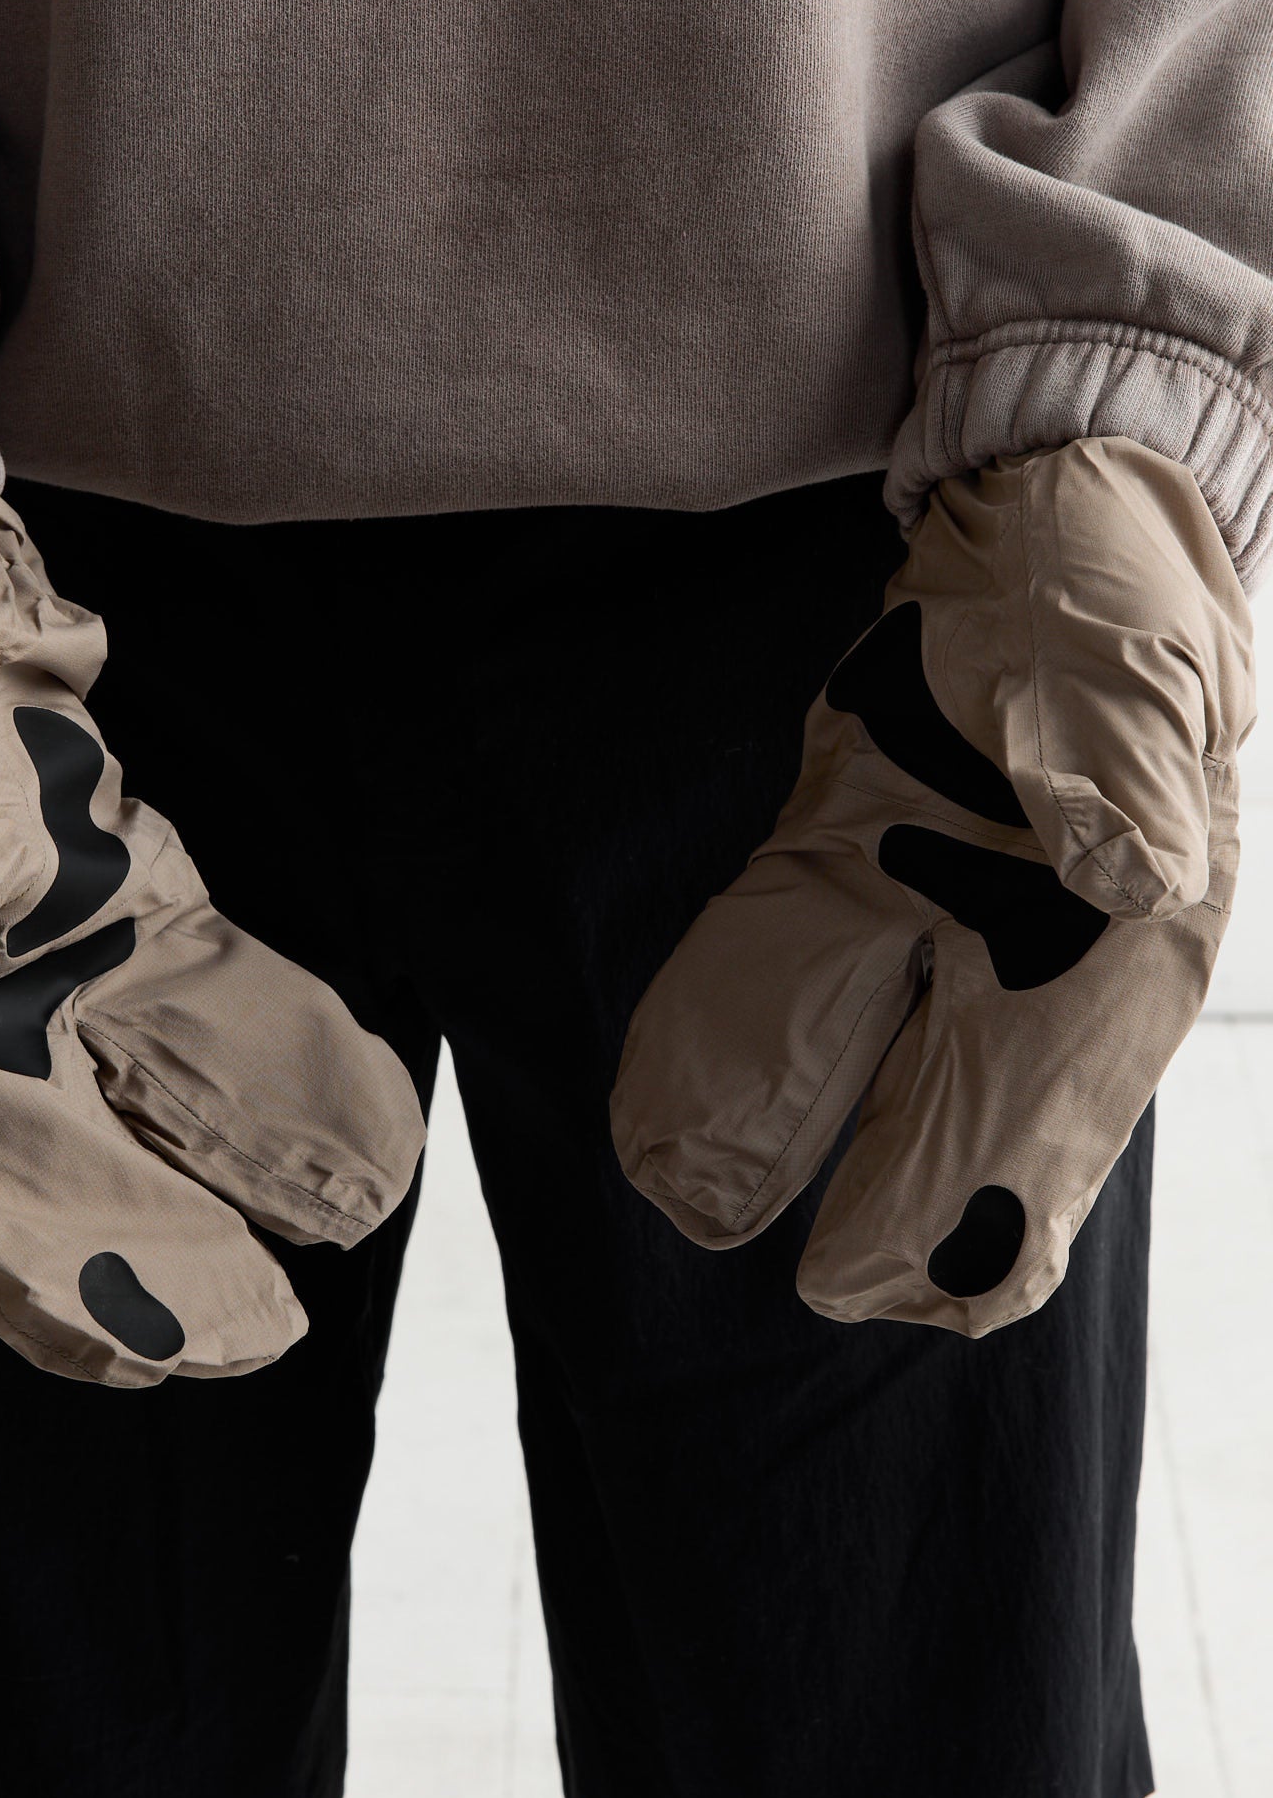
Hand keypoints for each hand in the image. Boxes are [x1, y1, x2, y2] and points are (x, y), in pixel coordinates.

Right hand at [0, 464, 425, 1383]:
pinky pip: (221, 994)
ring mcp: (70, 966)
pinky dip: (283, 1047)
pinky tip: (358, 1094)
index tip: (147, 1358)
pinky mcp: (136, 903)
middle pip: (94, 1170)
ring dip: (254, 1160)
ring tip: (350, 1216)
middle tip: (274, 1329)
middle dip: (180, 1255)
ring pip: (174, 1091)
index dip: (63, 1288)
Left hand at [610, 436, 1254, 1335]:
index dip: (954, 1209)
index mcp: (1111, 935)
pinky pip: (788, 963)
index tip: (860, 1275)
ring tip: (687, 1190)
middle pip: (940, 1119)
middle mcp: (1022, 953)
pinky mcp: (851, 860)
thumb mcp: (1125, 667)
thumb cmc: (1104, 585)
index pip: (1031, 1113)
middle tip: (786, 1285)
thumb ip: (1122, 782)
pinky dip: (732, 1029)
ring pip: (850, 1053)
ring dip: (779, 1126)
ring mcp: (930, 913)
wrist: (1044, 512)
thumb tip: (1123, 888)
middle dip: (867, 1209)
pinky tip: (674, 1095)